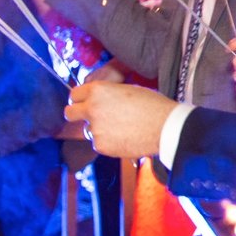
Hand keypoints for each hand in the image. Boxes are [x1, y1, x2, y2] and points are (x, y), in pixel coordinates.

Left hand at [63, 80, 177, 157]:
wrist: (165, 126)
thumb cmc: (152, 105)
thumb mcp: (126, 90)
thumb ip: (107, 95)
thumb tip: (97, 100)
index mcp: (98, 90)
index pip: (74, 94)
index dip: (79, 99)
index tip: (82, 103)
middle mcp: (92, 109)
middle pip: (69, 113)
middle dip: (76, 114)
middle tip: (86, 117)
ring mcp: (95, 129)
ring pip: (88, 130)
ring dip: (98, 129)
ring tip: (120, 127)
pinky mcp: (100, 145)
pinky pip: (98, 143)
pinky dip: (107, 142)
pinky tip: (123, 137)